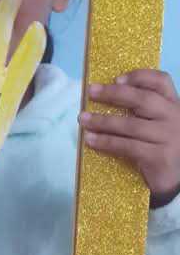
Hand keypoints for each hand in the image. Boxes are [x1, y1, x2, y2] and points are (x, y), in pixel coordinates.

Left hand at [81, 70, 179, 206]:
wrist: (175, 178)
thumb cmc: (159, 147)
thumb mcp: (155, 124)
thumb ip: (140, 111)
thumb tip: (102, 96)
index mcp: (173, 105)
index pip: (162, 81)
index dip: (139, 76)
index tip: (116, 78)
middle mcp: (174, 118)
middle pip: (143, 99)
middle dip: (113, 94)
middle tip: (91, 92)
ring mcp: (168, 137)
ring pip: (131, 124)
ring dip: (103, 121)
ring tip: (83, 119)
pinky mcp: (159, 157)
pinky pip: (127, 146)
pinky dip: (106, 142)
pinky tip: (91, 140)